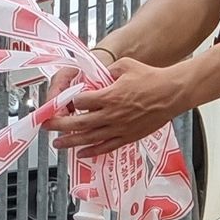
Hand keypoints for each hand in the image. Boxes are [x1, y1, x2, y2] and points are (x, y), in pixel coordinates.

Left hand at [41, 56, 188, 158]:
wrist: (173, 93)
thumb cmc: (151, 77)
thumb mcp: (126, 65)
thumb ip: (108, 71)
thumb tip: (98, 74)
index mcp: (109, 95)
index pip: (80, 102)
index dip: (69, 102)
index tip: (63, 102)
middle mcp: (111, 114)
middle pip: (78, 122)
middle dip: (59, 125)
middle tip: (46, 126)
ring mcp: (120, 128)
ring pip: (89, 138)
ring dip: (71, 141)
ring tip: (57, 144)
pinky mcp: (128, 137)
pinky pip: (107, 147)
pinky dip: (92, 152)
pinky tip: (81, 154)